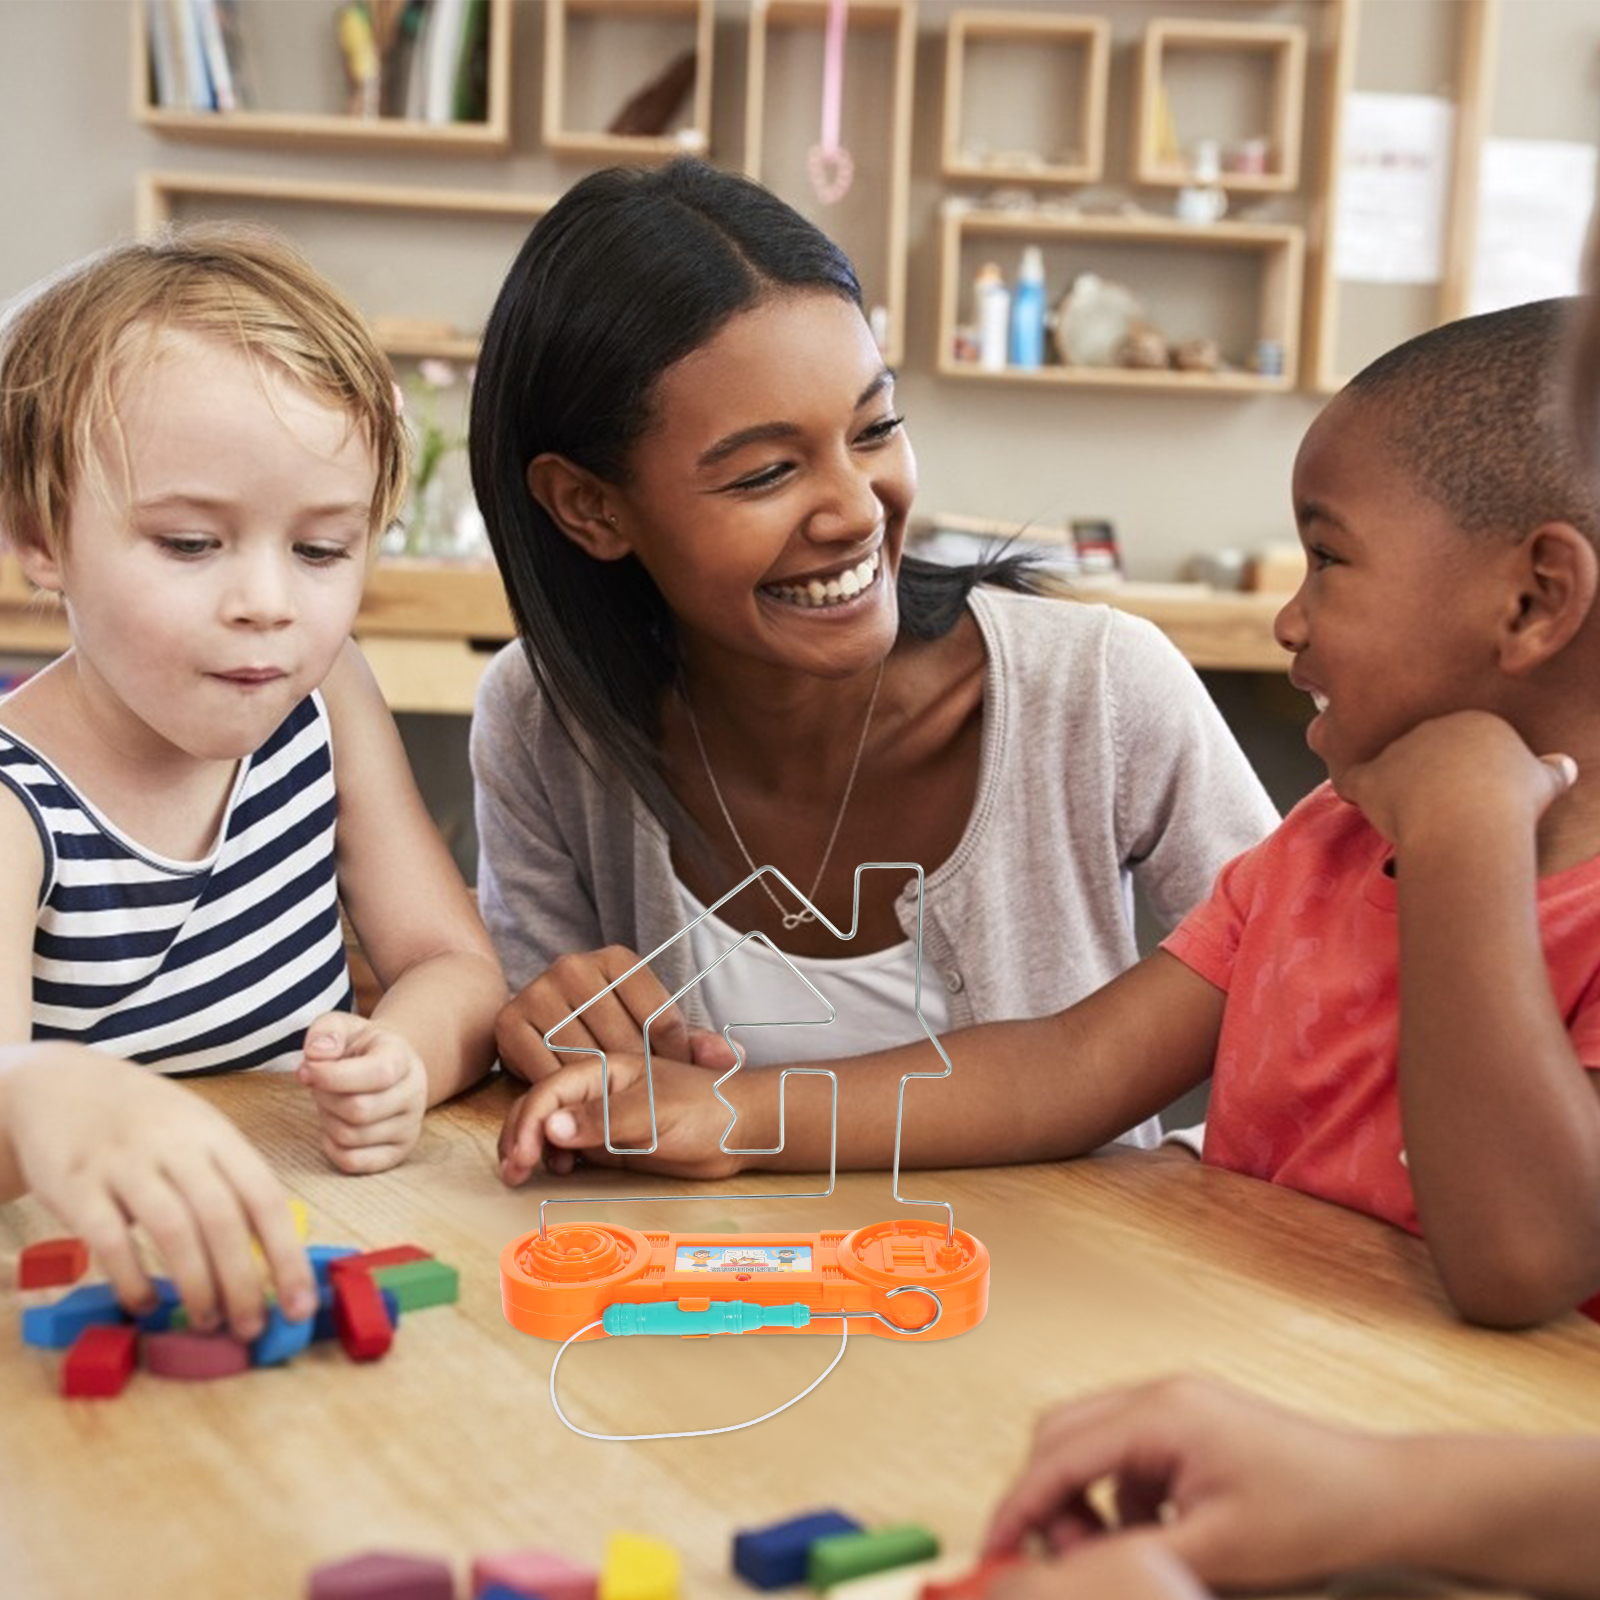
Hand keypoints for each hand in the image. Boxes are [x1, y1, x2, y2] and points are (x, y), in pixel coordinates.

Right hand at [1, 1050, 315, 1339]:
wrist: (61, 1086)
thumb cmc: (146, 1121)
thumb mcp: (198, 1132)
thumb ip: (230, 1182)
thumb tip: (273, 1256)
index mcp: (217, 1135)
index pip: (265, 1198)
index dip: (287, 1256)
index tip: (300, 1305)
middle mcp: (177, 1146)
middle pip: (223, 1219)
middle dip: (245, 1282)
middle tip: (253, 1328)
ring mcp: (126, 1163)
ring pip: (174, 1231)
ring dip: (197, 1286)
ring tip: (210, 1322)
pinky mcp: (77, 1185)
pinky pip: (110, 1240)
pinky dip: (133, 1280)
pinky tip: (146, 1306)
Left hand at [296, 1011, 427, 1172]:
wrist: (390, 1068)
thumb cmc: (361, 1048)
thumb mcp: (343, 1026)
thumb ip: (327, 1030)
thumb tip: (317, 1055)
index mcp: (403, 1059)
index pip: (376, 1074)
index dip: (332, 1075)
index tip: (307, 1068)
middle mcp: (414, 1094)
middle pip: (359, 1110)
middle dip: (325, 1098)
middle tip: (319, 1086)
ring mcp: (409, 1126)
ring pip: (351, 1137)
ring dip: (327, 1120)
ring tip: (331, 1102)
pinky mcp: (398, 1153)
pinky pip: (352, 1162)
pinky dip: (331, 1147)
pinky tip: (335, 1124)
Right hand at [494, 945, 736, 1086]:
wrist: (539, 1019)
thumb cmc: (607, 1028)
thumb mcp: (651, 1029)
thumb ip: (693, 1044)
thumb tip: (731, 1057)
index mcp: (617, 959)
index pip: (660, 1018)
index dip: (673, 1060)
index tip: (672, 1080)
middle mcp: (573, 966)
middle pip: (621, 1042)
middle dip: (637, 1082)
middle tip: (642, 1105)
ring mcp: (538, 990)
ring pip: (583, 1058)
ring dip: (600, 1094)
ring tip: (614, 1113)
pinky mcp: (509, 1021)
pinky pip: (544, 1070)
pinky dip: (564, 1094)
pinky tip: (579, 1108)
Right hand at [498, 1050, 747, 1185]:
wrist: (739, 1131)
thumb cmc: (705, 1109)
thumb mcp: (654, 1114)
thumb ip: (603, 1121)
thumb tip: (550, 1129)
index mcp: (602, 1069)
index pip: (548, 1091)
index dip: (528, 1122)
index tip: (522, 1156)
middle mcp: (594, 1090)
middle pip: (538, 1107)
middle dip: (519, 1136)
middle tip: (513, 1172)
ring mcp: (598, 1116)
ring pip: (546, 1128)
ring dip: (529, 1148)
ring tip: (523, 1175)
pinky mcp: (606, 1141)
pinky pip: (566, 1147)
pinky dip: (552, 1158)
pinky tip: (559, 1170)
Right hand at [984, 1376, 1394, 1590]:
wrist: (1384, 1496)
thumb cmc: (1312, 1515)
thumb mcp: (1214, 1552)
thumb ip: (1131, 1556)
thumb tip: (1065, 1573)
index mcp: (1160, 1414)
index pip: (1060, 1455)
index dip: (1019, 1505)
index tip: (993, 1549)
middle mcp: (1159, 1394)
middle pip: (1062, 1434)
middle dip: (1046, 1497)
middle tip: (1059, 1560)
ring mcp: (1176, 1404)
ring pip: (1090, 1441)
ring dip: (1083, 1499)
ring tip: (1112, 1554)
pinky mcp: (1191, 1424)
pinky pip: (1126, 1453)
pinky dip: (1119, 1497)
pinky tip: (1152, 1538)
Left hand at [1338, 710, 1575, 848]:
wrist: (1470, 818)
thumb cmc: (1509, 802)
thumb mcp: (1543, 782)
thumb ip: (1550, 771)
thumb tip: (1563, 767)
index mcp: (1474, 722)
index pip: (1462, 744)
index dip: (1463, 772)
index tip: (1471, 797)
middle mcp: (1431, 727)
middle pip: (1424, 753)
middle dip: (1429, 777)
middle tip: (1443, 810)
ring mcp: (1398, 749)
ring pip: (1390, 767)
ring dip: (1395, 790)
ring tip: (1415, 818)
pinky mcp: (1372, 775)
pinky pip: (1354, 780)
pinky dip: (1355, 791)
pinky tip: (1360, 802)